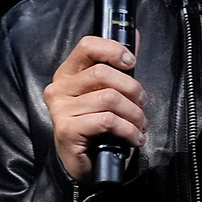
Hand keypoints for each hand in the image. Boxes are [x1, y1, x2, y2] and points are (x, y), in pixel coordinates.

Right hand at [42, 33, 148, 181]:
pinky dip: (128, 130)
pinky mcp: (67, 129)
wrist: (87, 164)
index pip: (87, 46)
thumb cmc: (98, 126)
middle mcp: (60, 88)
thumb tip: (136, 37)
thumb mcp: (110, 91)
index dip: (113, 50)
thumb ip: (120, 65)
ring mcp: (60, 109)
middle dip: (132, 88)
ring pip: (109, 98)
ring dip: (134, 114)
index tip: (131, 62)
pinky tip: (134, 137)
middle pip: (102, 73)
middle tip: (142, 103)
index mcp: (69, 73)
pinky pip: (107, 120)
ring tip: (140, 125)